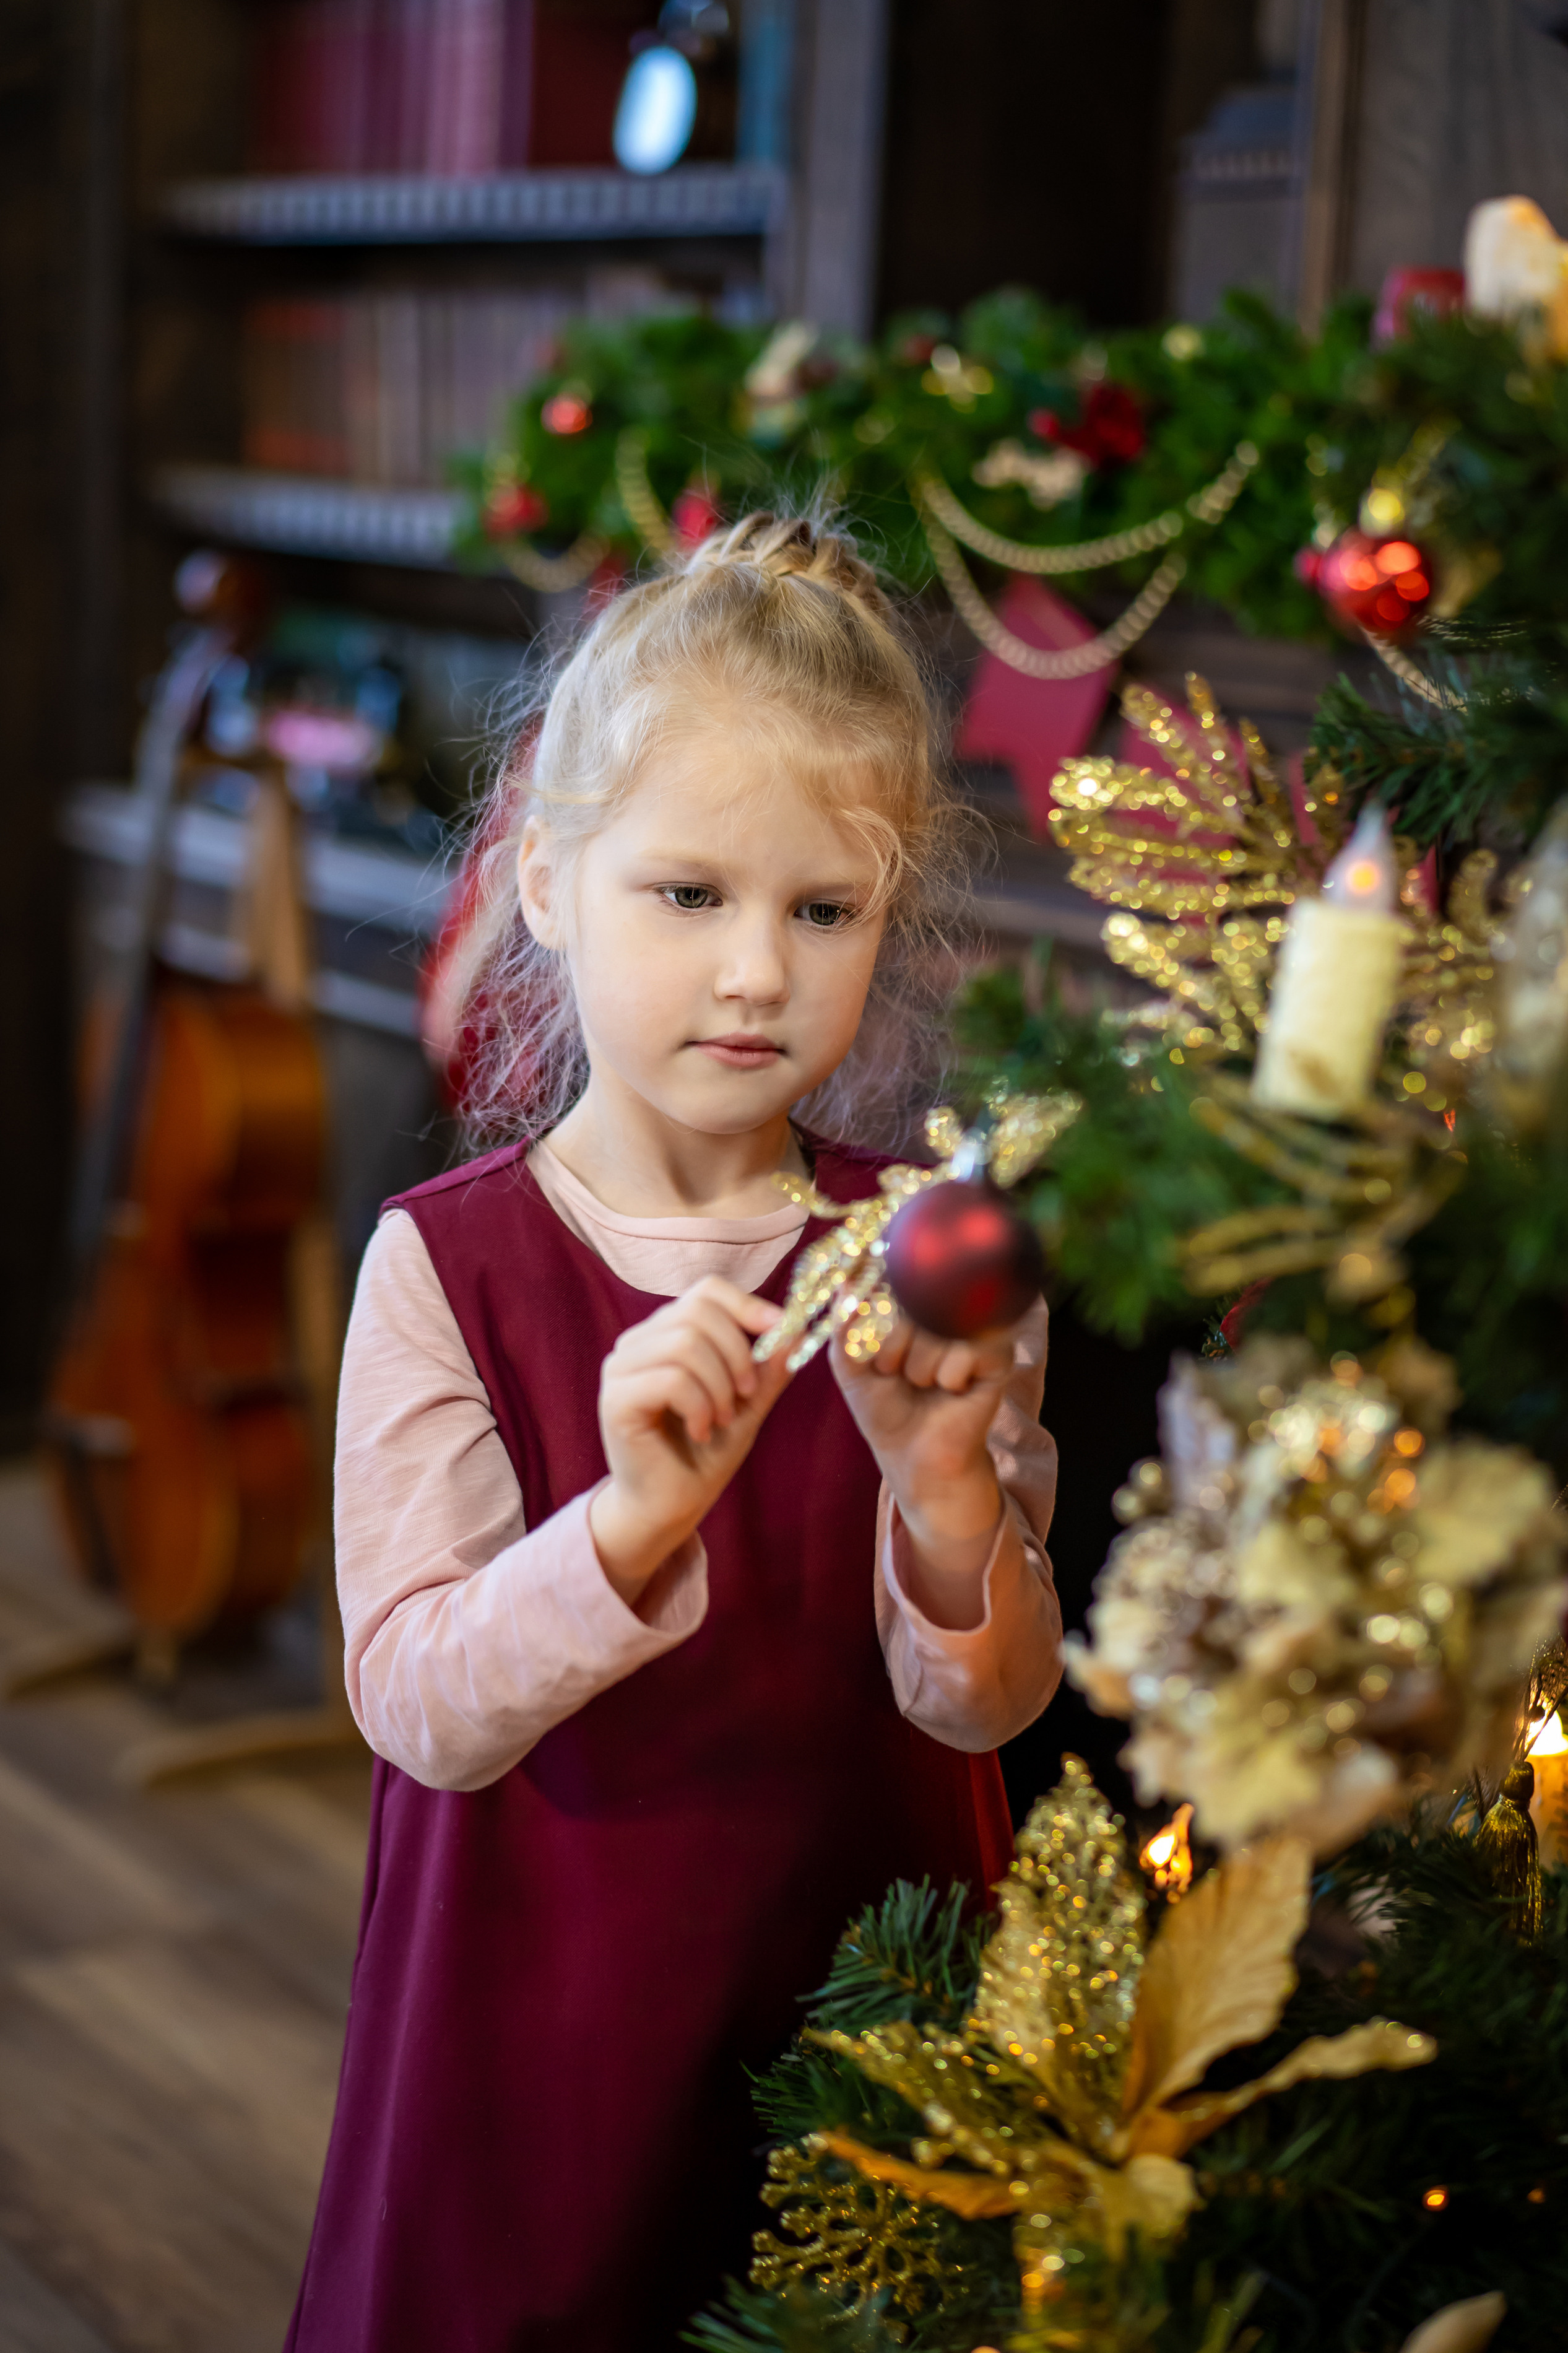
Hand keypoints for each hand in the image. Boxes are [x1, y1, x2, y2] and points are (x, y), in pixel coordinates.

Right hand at [589, 1277, 791, 1603]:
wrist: (670, 1506)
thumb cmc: (704, 1454)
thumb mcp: (748, 1404)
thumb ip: (768, 1368)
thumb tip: (797, 1329)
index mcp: (666, 1333)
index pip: (707, 1291)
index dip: (747, 1305)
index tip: (781, 1330)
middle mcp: (637, 1343)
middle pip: (697, 1312)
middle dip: (737, 1353)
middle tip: (745, 1396)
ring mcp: (620, 1369)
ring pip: (684, 1343)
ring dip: (718, 1385)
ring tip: (720, 1419)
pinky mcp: (615, 1399)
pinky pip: (670, 1379)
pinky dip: (698, 1406)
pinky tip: (701, 1432)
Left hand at [830, 1316, 1014, 1626]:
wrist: (912, 1452)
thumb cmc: (882, 1403)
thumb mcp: (848, 1361)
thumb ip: (844, 1323)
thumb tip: (845, 1286)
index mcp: (910, 1295)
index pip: (893, 1275)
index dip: (875, 1310)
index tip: (870, 1344)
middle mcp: (945, 1301)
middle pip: (914, 1295)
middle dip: (891, 1342)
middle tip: (895, 1371)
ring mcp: (975, 1322)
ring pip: (938, 1323)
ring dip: (918, 1364)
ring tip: (923, 1383)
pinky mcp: (999, 1351)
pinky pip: (967, 1348)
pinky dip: (948, 1375)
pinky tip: (953, 1389)